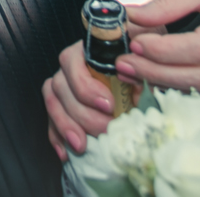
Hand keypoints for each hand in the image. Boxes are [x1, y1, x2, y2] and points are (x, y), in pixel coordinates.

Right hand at [42, 0, 157, 160]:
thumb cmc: (143, 52)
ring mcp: (65, 83)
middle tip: (106, 129)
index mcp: (87, 47)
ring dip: (66, 125)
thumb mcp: (147, 47)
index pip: (72, 62)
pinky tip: (66, 152)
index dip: (86, 86)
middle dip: (83, 113)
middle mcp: (72, 64)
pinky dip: (57, 135)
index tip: (109, 105)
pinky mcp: (64, 103)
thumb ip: (143, 58)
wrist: (145, 61)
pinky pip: (52, 118)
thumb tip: (141, 81)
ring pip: (54, 102)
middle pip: (62, 87)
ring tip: (82, 145)